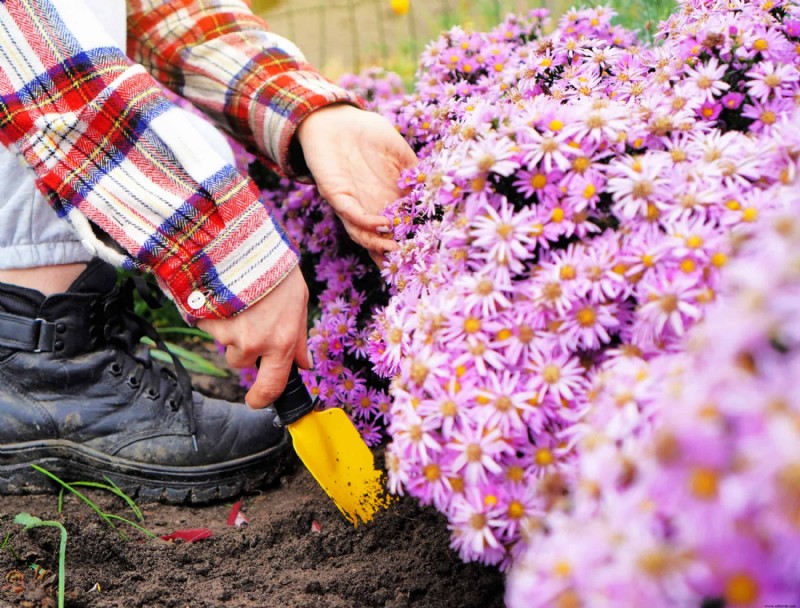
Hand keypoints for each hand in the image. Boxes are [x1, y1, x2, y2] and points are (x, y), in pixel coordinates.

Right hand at [197, 266, 310, 408]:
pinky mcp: (204, 321)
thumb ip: (299, 337)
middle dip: (243, 349)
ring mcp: (227, 334)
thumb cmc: (276, 269)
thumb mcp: (298, 301)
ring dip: (228, 329)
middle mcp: (253, 344)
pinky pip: (206, 325)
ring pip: (224, 343)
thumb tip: (303, 364)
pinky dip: (212, 313)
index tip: (257, 400)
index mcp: (282, 341)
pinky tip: (222, 292)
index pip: (271, 387)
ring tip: (238, 299)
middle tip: (250, 320)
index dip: (262, 398)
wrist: (243, 240)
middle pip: (241, 363)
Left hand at [297, 104, 416, 263]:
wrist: (331, 118)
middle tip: (411, 265)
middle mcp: (368, 205)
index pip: (398, 226)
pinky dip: (366, 222)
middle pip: (379, 239)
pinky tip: (382, 224)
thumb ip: (413, 170)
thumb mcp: (397, 150)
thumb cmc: (366, 132)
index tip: (428, 253)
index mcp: (385, 198)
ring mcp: (351, 203)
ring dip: (378, 244)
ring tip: (396, 251)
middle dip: (392, 254)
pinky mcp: (335, 194)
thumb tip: (433, 188)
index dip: (410, 239)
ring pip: (363, 233)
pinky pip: (350, 214)